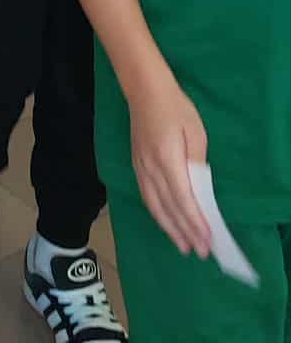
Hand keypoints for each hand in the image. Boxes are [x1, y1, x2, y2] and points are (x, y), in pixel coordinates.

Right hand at [129, 77, 211, 257]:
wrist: (144, 91)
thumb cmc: (175, 108)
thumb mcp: (195, 132)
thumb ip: (196, 161)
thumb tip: (198, 186)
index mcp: (167, 159)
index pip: (183, 199)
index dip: (194, 222)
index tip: (206, 240)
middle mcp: (150, 169)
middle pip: (167, 208)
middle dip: (183, 232)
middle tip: (198, 251)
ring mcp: (140, 168)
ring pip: (154, 206)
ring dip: (169, 228)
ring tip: (182, 245)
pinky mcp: (136, 166)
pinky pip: (147, 197)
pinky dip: (158, 214)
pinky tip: (166, 222)